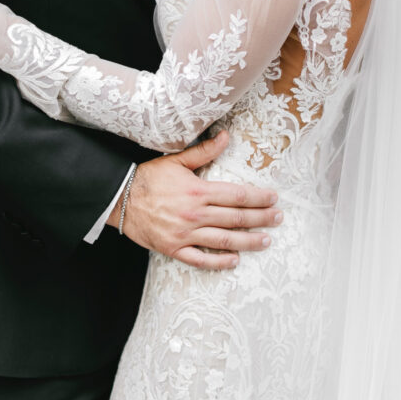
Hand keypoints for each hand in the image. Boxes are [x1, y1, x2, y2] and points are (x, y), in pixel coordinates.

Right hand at [109, 130, 282, 270]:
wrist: (121, 199)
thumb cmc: (150, 178)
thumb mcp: (177, 160)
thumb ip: (204, 151)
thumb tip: (226, 136)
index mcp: (198, 191)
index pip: (236, 195)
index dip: (258, 198)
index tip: (273, 199)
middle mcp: (195, 215)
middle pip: (236, 219)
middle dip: (261, 219)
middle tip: (279, 219)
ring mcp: (185, 234)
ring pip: (224, 241)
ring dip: (248, 241)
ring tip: (265, 240)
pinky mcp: (175, 249)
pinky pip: (201, 260)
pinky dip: (220, 263)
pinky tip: (235, 261)